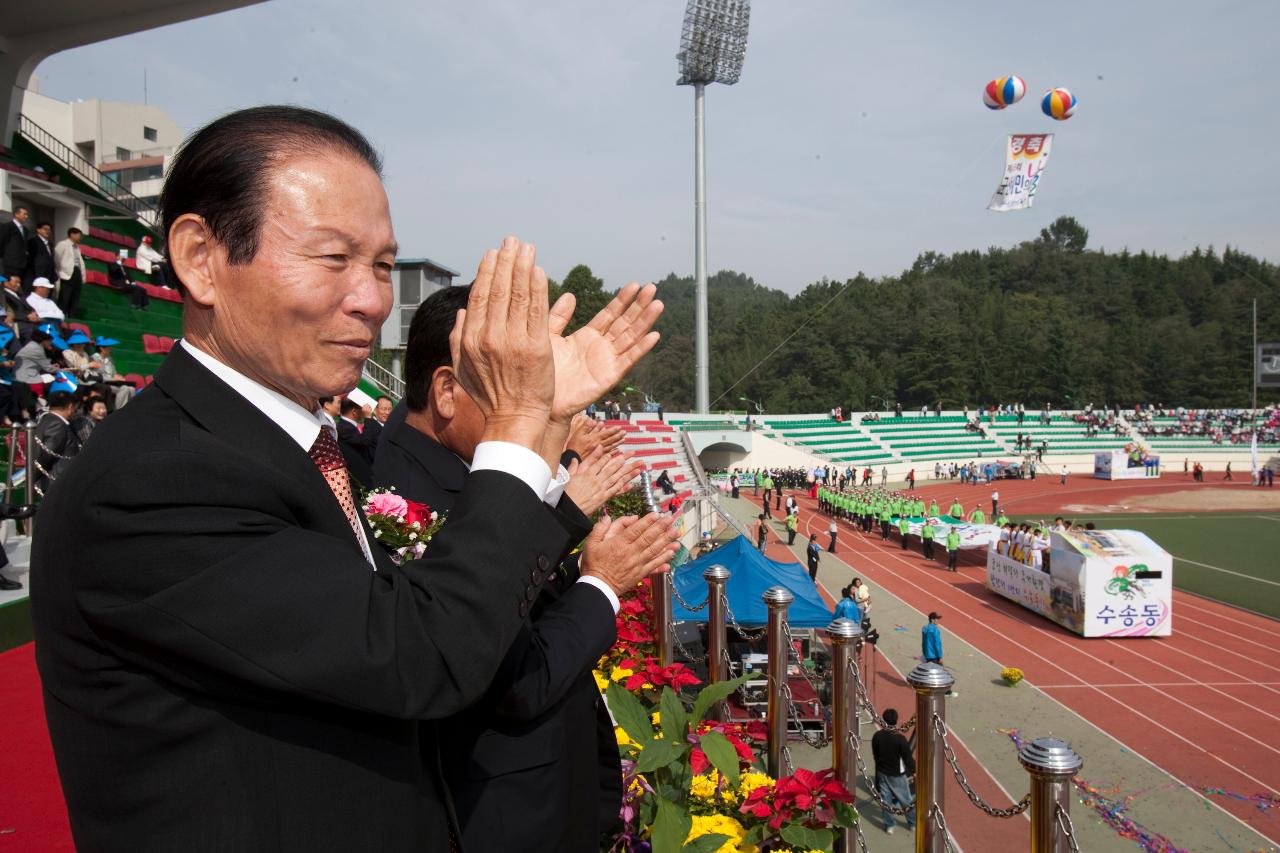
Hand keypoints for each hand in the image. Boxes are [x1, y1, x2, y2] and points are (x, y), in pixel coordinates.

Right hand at [449, 237, 552, 446]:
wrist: (514, 419)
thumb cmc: (490, 397)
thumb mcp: (463, 369)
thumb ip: (459, 339)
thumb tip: (461, 313)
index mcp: (471, 340)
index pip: (479, 296)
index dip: (486, 272)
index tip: (492, 254)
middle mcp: (490, 337)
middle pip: (498, 290)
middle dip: (505, 261)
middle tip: (511, 241)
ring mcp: (514, 341)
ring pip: (518, 295)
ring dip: (522, 267)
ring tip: (526, 247)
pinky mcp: (537, 347)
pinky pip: (537, 311)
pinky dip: (538, 288)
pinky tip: (538, 270)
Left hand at [546, 283, 662, 418]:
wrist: (542, 401)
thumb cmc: (543, 373)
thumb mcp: (548, 337)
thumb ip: (558, 316)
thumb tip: (571, 295)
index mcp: (588, 336)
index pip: (610, 314)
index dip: (622, 300)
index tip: (635, 285)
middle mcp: (601, 347)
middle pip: (625, 322)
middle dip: (639, 306)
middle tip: (652, 287)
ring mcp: (607, 361)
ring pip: (631, 337)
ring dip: (645, 322)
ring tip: (658, 304)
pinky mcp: (610, 376)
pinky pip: (628, 360)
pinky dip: (641, 349)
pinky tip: (654, 336)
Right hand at [564, 447, 644, 515]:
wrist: (569, 509)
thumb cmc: (567, 493)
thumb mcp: (569, 477)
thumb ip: (574, 467)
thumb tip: (575, 458)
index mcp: (587, 474)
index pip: (599, 463)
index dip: (608, 458)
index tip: (615, 453)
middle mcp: (596, 480)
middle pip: (611, 469)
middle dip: (623, 461)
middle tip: (632, 455)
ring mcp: (601, 489)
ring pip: (616, 479)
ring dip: (628, 473)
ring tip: (637, 468)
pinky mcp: (603, 498)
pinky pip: (615, 491)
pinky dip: (623, 487)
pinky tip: (630, 484)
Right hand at [566, 414, 624, 458]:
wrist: (572, 457)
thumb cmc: (574, 446)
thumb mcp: (578, 433)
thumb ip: (585, 427)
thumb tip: (592, 420)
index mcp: (594, 439)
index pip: (606, 433)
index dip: (613, 430)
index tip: (619, 427)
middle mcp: (598, 445)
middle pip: (610, 440)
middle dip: (618, 435)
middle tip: (624, 432)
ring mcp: (598, 451)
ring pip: (610, 446)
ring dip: (618, 442)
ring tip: (623, 439)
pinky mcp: (597, 456)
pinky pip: (607, 453)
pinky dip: (613, 451)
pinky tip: (618, 449)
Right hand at [580, 512, 678, 597]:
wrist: (598, 587)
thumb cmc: (594, 564)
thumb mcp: (591, 543)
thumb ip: (600, 528)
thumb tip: (609, 517)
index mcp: (619, 544)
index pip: (636, 530)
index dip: (647, 521)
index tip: (657, 514)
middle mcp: (631, 553)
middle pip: (649, 538)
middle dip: (661, 528)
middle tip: (671, 519)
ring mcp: (637, 564)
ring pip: (654, 551)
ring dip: (667, 542)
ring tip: (677, 534)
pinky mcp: (640, 574)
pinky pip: (654, 566)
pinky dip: (664, 560)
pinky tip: (672, 554)